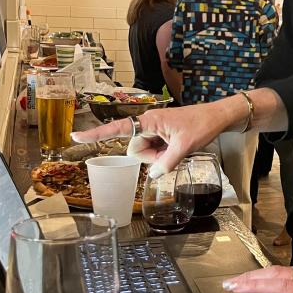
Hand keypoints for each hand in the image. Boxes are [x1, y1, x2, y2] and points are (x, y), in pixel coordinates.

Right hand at [70, 98, 244, 176]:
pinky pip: (155, 151)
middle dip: (151, 156)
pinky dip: (164, 154)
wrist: (217, 117)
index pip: (117, 129)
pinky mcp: (161, 134)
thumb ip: (167, 162)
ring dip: (160, 156)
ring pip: (145, 152)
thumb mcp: (185, 146)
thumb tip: (153, 175)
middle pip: (135, 149)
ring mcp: (154, 129)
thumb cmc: (202, 125)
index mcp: (149, 120)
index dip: (96, 135)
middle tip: (173, 149)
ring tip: (178, 147)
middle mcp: (147, 123)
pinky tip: (177, 148)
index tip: (75, 137)